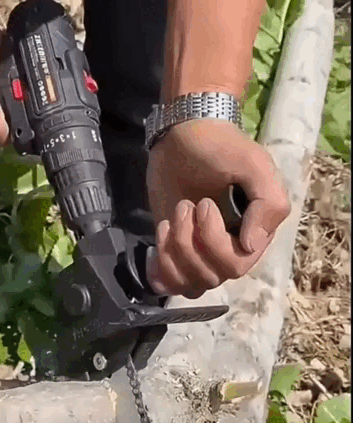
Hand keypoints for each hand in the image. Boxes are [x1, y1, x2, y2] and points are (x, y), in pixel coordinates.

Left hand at [146, 119, 289, 297]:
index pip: (236, 266)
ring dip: (173, 253)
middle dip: (189, 243)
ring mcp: (198, 252)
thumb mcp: (253, 165)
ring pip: (189, 283)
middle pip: (210, 277)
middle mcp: (227, 250)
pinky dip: (160, 273)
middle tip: (184, 206)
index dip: (213, 242)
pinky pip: (170, 282)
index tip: (203, 204)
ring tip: (170, 219)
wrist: (182, 135)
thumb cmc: (220, 147)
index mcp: (253, 234)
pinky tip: (157, 248)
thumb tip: (251, 246)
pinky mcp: (173, 249)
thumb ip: (268, 204)